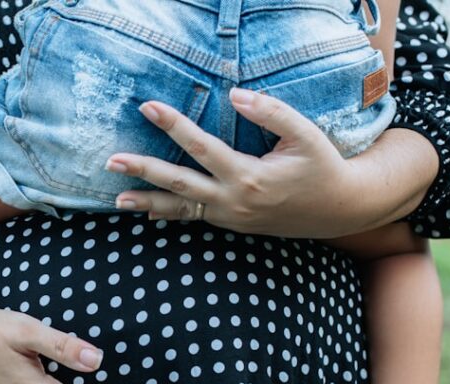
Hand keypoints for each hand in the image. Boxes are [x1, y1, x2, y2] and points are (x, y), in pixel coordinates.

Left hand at [105, 88, 434, 238]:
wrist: (338, 209)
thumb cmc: (322, 167)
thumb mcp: (304, 134)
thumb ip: (271, 112)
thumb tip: (234, 94)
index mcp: (249, 178)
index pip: (202, 148)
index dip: (174, 125)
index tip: (148, 107)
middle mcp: (234, 202)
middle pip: (180, 185)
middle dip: (145, 172)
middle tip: (112, 161)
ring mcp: (230, 217)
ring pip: (182, 209)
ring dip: (148, 201)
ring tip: (117, 200)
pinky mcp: (231, 222)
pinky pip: (194, 217)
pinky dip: (170, 214)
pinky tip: (147, 210)